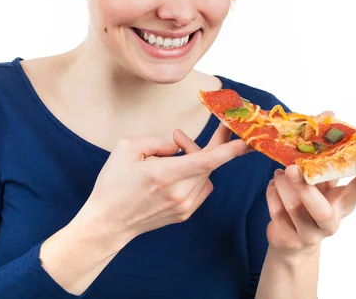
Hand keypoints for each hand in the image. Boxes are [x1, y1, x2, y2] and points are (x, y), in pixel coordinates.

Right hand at [81, 123, 246, 241]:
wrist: (107, 223)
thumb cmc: (113, 184)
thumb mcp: (127, 149)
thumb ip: (157, 142)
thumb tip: (178, 146)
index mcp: (165, 175)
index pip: (207, 160)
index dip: (230, 149)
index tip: (248, 140)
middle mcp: (179, 193)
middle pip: (207, 163)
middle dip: (205, 144)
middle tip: (196, 132)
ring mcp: (184, 206)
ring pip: (205, 175)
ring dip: (195, 160)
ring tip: (172, 154)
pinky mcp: (184, 214)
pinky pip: (200, 187)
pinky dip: (194, 176)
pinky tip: (174, 173)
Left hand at [266, 149, 355, 253]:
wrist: (291, 240)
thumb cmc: (310, 204)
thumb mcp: (321, 184)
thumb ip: (325, 157)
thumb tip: (331, 116)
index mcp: (343, 205)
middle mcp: (330, 222)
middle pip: (322, 210)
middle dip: (305, 188)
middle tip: (292, 168)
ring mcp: (308, 233)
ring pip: (294, 209)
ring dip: (283, 185)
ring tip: (280, 172)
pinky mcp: (288, 238)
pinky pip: (277, 212)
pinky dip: (272, 193)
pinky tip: (274, 184)